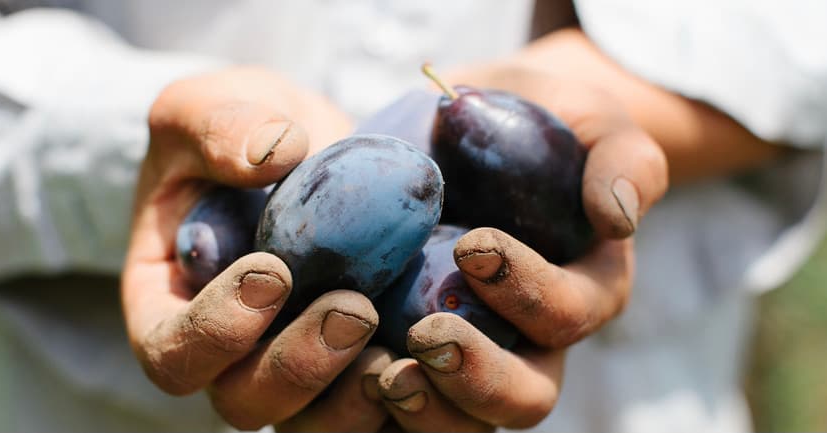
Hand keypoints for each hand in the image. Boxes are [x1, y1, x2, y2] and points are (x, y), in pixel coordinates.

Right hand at [121, 67, 395, 430]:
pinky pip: (373, 403)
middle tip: (352, 309)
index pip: (173, 353)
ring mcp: (292, 358)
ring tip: (399, 342)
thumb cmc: (233, 132)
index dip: (216, 331)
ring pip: (312, 421)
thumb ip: (219, 126)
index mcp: (171, 302)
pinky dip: (403, 391)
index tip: (271, 269)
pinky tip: (436, 349)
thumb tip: (276, 151)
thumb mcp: (204, 109)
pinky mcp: (351, 357)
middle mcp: (229, 348)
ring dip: (354, 395)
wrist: (296, 144)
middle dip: (298, 366)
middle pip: (245, 401)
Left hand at [375, 63, 667, 430]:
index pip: (567, 315)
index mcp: (580, 292)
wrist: (461, 129)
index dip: (528, 293)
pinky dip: (365, 405)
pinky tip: (335, 371)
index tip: (474, 246)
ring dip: (424, 410)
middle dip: (479, 379)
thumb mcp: (588, 120)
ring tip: (381, 374)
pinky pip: (392, 409)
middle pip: (522, 397)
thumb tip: (619, 217)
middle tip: (429, 338)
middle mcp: (527, 341)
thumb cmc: (534, 122)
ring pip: (458, 422)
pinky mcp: (405, 354)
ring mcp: (465, 356)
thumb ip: (622, 158)